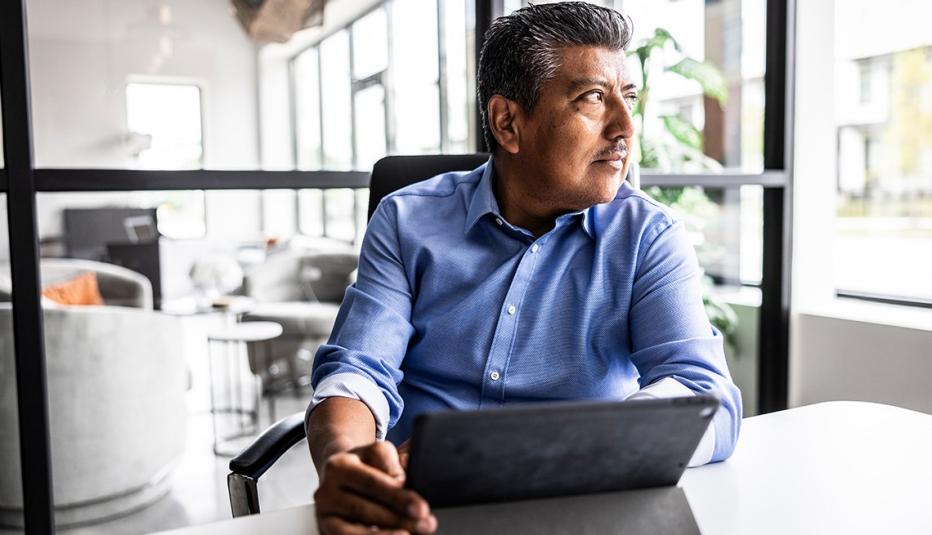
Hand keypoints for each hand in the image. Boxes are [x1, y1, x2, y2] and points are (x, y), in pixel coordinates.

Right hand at [315, 441, 436, 534]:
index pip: (372, 483)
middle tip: (425, 525)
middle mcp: (326, 490)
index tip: (422, 508)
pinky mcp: (326, 531)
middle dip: (398, 519)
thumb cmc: (365, 465)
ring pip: (353, 531)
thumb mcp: (379, 454)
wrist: (338, 475)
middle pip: (364, 509)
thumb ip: (393, 465)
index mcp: (340, 465)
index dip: (398, 497)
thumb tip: (403, 484)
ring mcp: (324, 514)